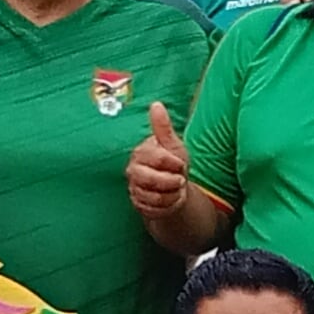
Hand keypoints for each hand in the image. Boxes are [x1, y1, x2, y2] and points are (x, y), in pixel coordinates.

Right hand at [126, 103, 193, 222]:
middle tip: (180, 180)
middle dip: (171, 181)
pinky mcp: (137, 203)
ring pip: (153, 196)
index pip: (157, 157)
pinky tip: (170, 199)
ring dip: (171, 194)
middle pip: (150, 179)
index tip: (180, 164)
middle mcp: (133, 170)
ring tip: (175, 189)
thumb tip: (156, 104)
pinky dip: (167, 205)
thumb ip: (163, 127)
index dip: (173, 163)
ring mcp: (134, 188)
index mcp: (141, 153)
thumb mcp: (173, 145)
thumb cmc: (173, 164)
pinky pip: (153, 209)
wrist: (173, 189)